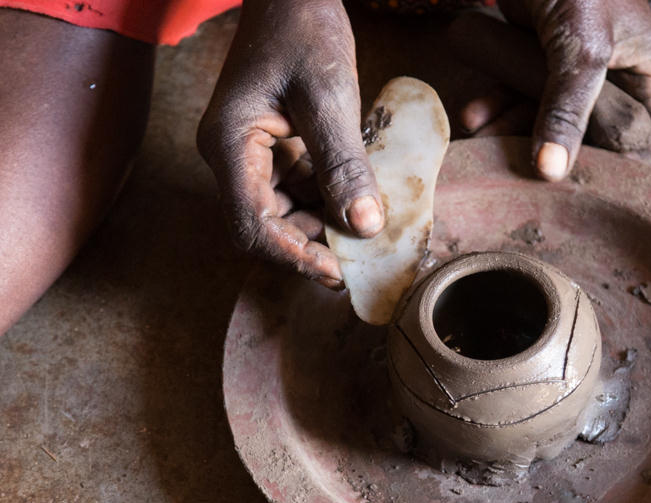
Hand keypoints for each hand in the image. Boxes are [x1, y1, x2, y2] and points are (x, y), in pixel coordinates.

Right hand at [197, 0, 381, 288]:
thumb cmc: (303, 29)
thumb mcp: (328, 95)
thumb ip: (343, 163)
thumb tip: (364, 226)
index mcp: (230, 145)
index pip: (252, 223)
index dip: (294, 256)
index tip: (337, 274)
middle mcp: (233, 157)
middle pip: (266, 226)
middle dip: (313, 246)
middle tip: (362, 258)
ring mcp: (252, 155)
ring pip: (285, 214)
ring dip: (324, 227)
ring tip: (367, 229)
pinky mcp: (275, 151)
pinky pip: (299, 192)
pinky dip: (329, 203)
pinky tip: (360, 201)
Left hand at [456, 0, 650, 177]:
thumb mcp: (578, 45)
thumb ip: (566, 108)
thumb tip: (552, 172)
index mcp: (648, 71)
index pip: (649, 140)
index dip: (621, 164)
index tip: (580, 175)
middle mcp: (617, 75)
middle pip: (593, 138)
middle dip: (554, 151)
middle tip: (523, 165)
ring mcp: (576, 69)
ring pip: (550, 121)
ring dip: (514, 129)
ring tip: (483, 134)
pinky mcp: (540, 59)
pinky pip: (523, 96)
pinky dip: (498, 105)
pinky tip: (475, 114)